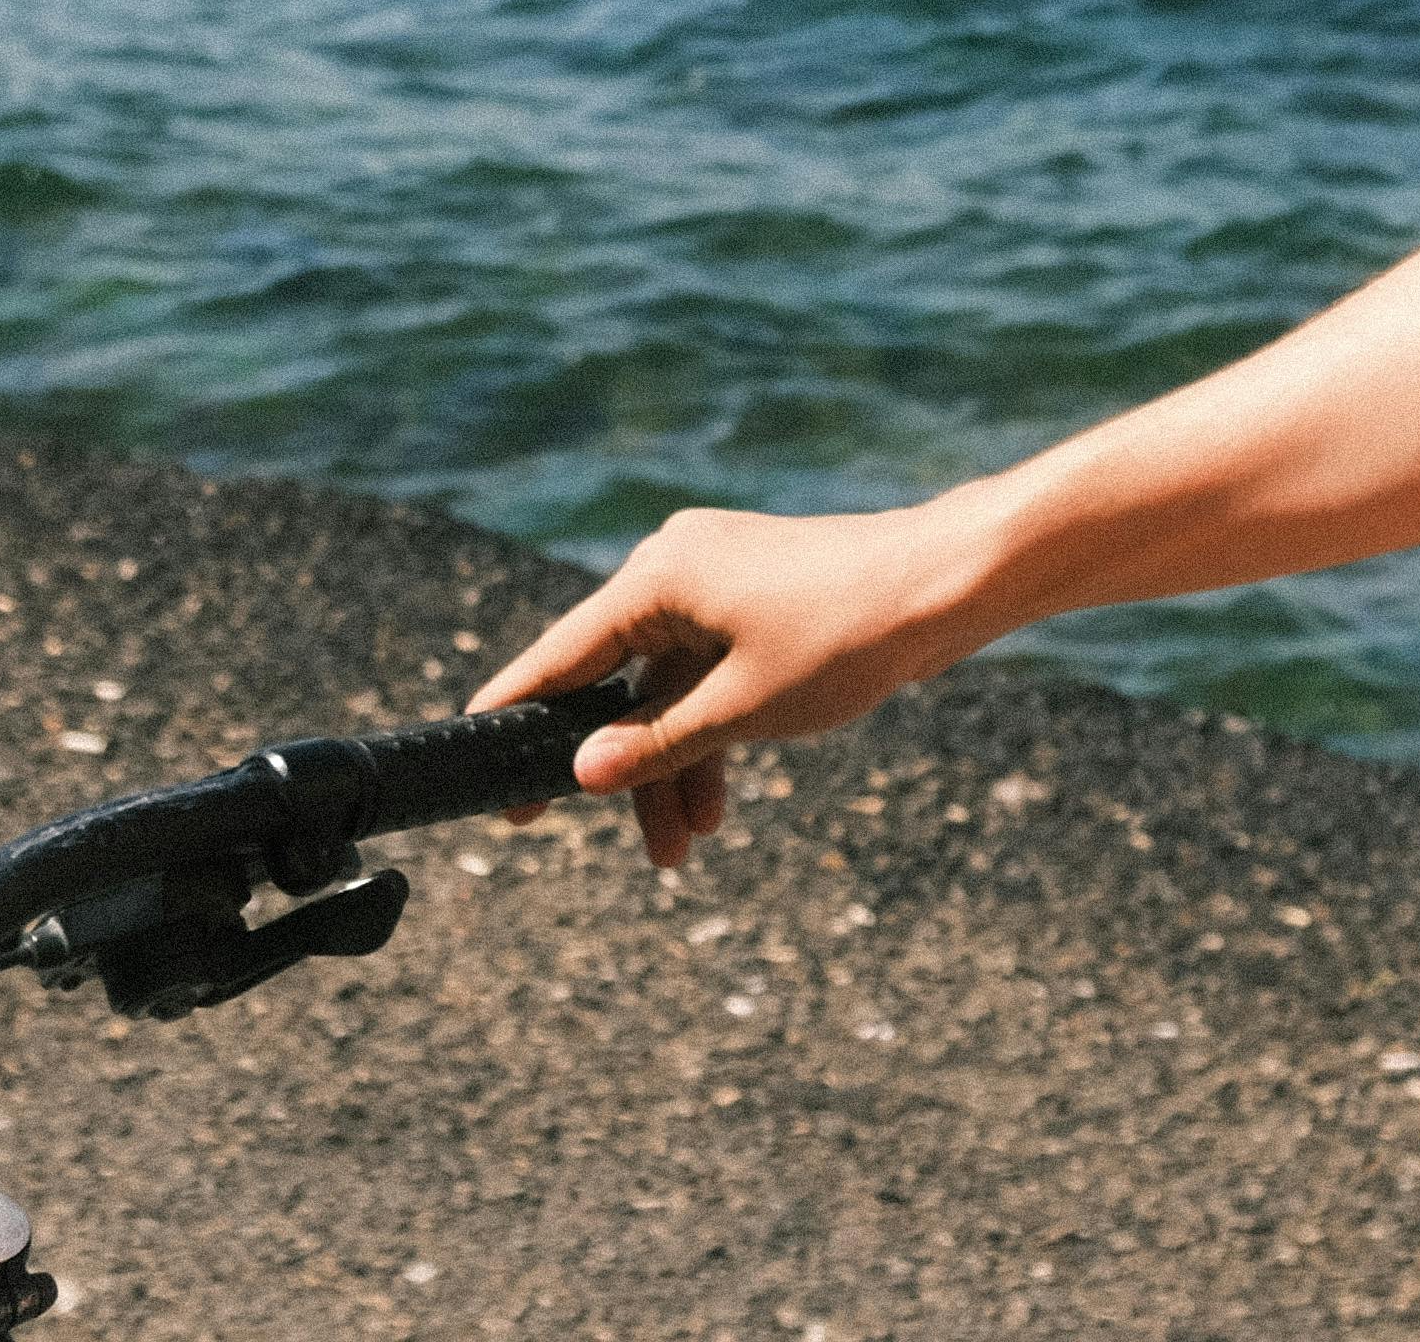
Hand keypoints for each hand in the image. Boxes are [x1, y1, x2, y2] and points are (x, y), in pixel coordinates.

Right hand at [469, 498, 1007, 870]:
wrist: (947, 585)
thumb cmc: (848, 635)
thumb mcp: (743, 709)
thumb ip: (656, 745)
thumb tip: (581, 774)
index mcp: (658, 577)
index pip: (561, 656)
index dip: (516, 712)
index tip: (472, 756)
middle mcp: (675, 570)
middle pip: (615, 682)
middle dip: (613, 766)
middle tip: (550, 832)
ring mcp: (717, 584)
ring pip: (666, 690)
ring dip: (670, 765)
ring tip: (680, 850)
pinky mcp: (752, 603)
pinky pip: (706, 677)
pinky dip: (707, 734)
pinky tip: (710, 804)